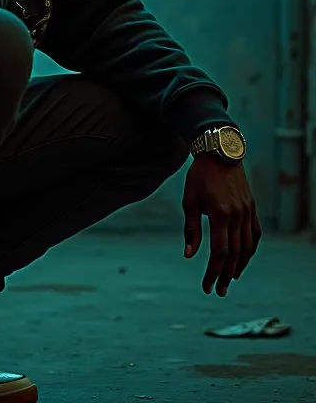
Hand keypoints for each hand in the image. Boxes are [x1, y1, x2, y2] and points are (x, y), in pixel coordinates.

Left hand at [182, 153, 260, 295]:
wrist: (219, 153)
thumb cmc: (200, 176)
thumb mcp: (189, 200)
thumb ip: (191, 229)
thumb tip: (189, 255)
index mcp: (221, 214)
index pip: (219, 252)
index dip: (213, 272)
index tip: (207, 286)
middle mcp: (237, 216)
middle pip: (235, 254)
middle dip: (225, 275)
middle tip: (218, 291)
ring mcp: (247, 212)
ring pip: (247, 247)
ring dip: (239, 266)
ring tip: (230, 279)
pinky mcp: (252, 207)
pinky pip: (255, 234)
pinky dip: (250, 249)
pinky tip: (243, 258)